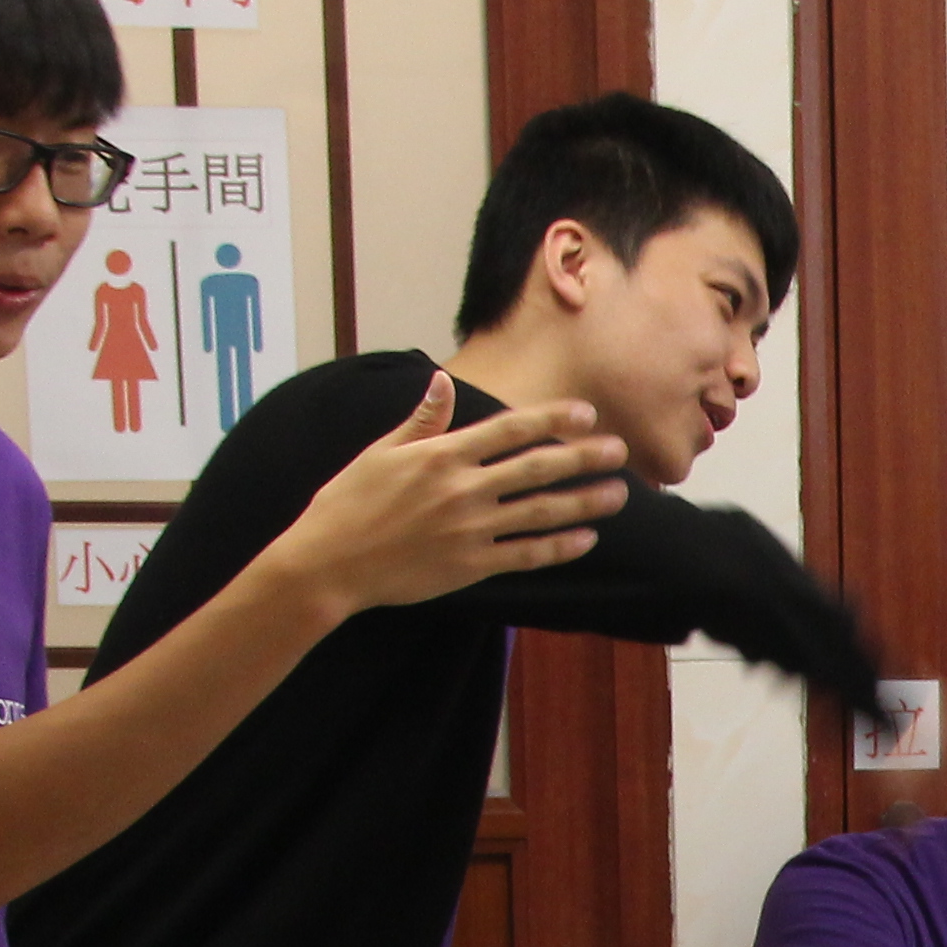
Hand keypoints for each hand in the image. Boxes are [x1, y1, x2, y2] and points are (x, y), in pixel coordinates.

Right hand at [267, 372, 627, 616]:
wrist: (328, 564)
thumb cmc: (347, 504)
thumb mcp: (379, 452)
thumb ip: (422, 420)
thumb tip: (441, 381)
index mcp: (441, 455)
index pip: (510, 429)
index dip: (553, 419)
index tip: (586, 414)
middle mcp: (462, 489)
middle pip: (537, 468)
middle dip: (584, 458)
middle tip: (619, 451)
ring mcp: (470, 529)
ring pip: (541, 512)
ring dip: (585, 503)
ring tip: (619, 495)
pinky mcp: (470, 566)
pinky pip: (525, 555)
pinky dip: (559, 548)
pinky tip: (586, 539)